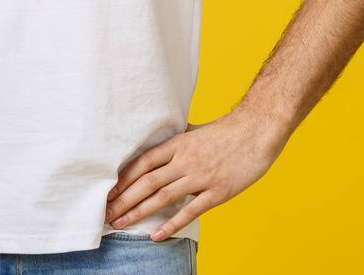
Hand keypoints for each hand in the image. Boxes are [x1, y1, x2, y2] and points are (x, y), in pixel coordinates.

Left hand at [103, 107, 285, 240]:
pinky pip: (189, 211)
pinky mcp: (217, 192)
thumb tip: (159, 146)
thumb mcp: (195, 131)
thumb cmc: (227, 131)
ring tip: (119, 224)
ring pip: (161, 197)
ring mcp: (200, 177)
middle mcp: (184, 161)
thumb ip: (176, 142)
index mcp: (177, 145)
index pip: (142, 163)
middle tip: (106, 214)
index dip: (122, 179)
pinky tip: (155, 234)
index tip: (108, 192)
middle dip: (123, 200)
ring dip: (137, 212)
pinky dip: (171, 224)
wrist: (257, 131)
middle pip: (146, 183)